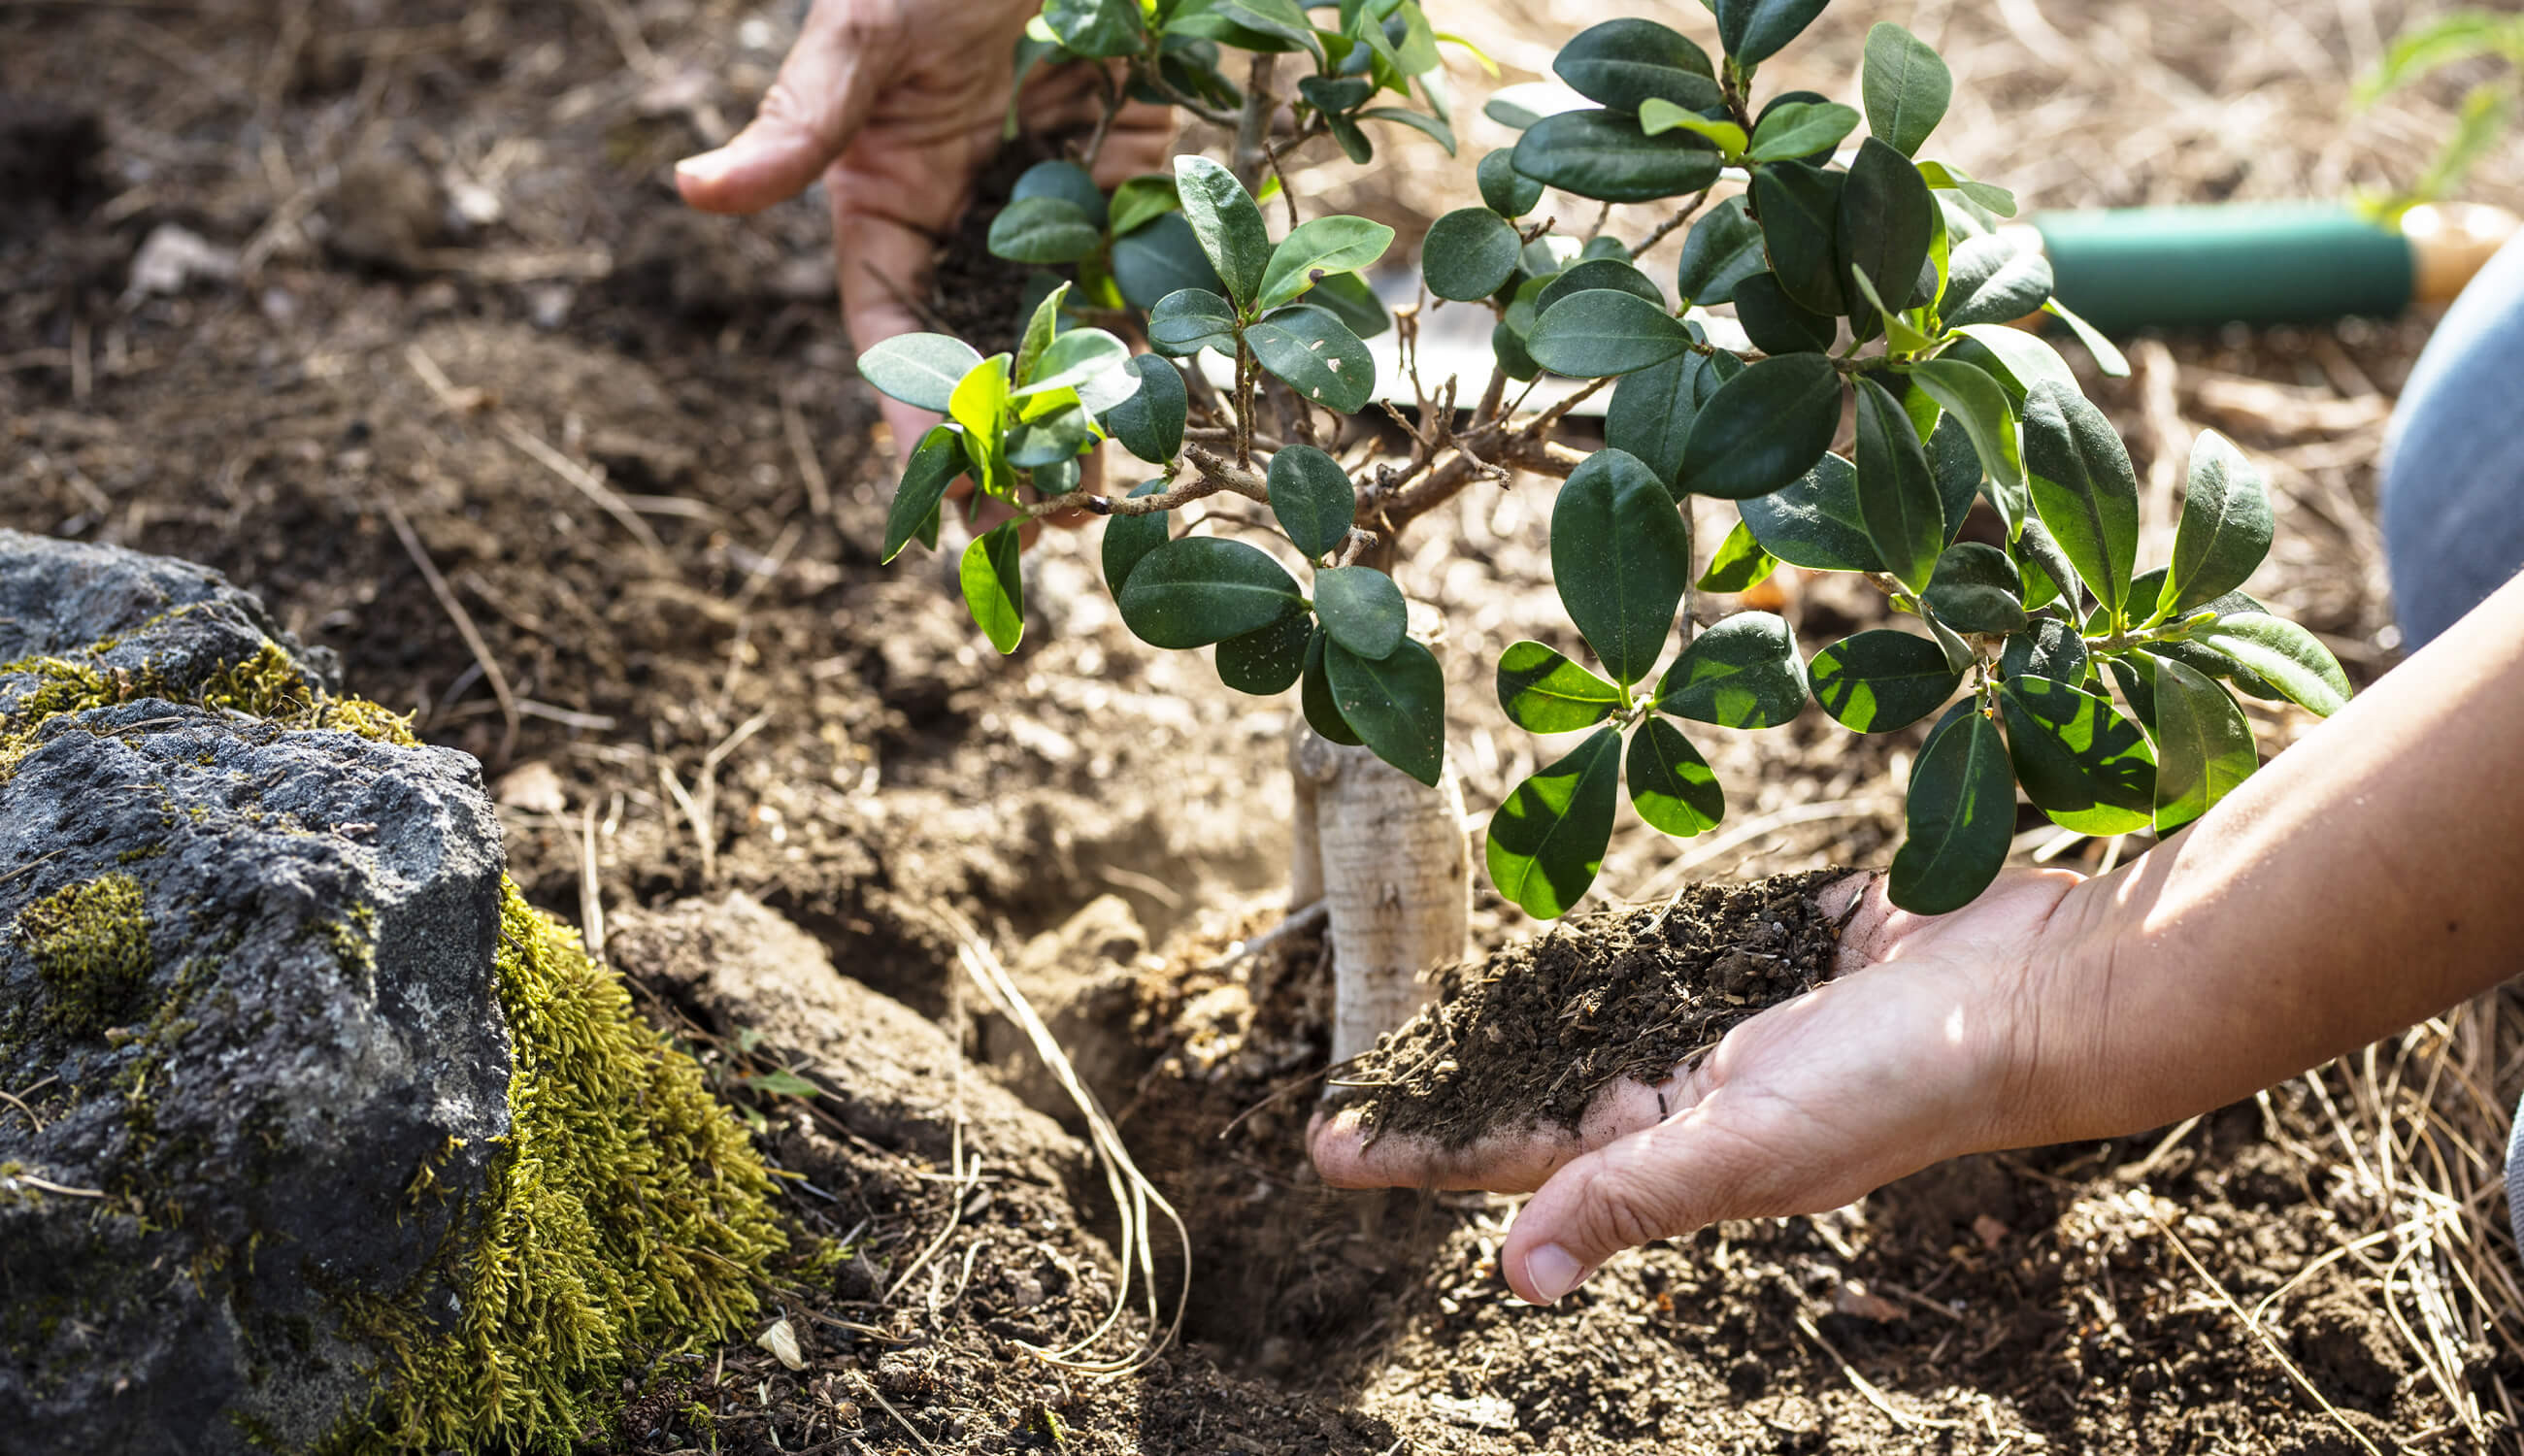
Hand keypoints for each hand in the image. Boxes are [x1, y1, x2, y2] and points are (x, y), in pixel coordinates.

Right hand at [675, 0, 1174, 468]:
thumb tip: (693, 189)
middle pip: (981, 363)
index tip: (937, 487)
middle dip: (1002, 448)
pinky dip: (1159, 355)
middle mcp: (968, 232)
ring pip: (1067, 346)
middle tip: (1031, 532)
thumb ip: (797, 125)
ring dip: (1081, 427)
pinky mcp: (1135, 193)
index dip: (909, 416)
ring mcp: (1053, 220)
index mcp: (886, 212)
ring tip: (1101, 505)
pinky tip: (1173, 420)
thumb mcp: (860, 40)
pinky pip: (1147, 288)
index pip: (890, 338)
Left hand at [1308, 869, 2085, 1304]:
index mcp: (1673, 1142)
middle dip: (1441, 1083)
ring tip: (1423, 1011)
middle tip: (1344, 1074)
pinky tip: (1552, 940)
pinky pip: (1668, 948)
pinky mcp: (1765, 949)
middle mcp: (1687, 1088)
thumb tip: (1514, 1276)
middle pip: (1531, 1082)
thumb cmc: (1899, 1078)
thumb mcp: (1749, 1141)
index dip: (1417, 1148)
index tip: (1320, 1144)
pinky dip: (1612, 950)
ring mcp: (1725, 1018)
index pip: (1509, 1150)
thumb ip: (1632, 1193)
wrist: (2037, 989)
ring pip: (1589, 1013)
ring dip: (1510, 1016)